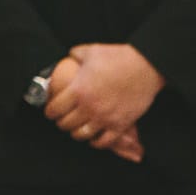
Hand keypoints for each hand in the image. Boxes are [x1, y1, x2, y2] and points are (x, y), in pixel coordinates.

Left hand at [46, 43, 163, 153]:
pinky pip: (103, 142)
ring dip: (76, 133)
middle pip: (65, 124)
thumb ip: (75, 55)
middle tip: (62, 120)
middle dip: (61, 123)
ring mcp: (104, 118)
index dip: (49, 112)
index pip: (55, 109)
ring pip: (81, 135)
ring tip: (76, 129)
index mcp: (78, 90)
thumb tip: (68, 57)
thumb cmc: (118, 57)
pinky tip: (94, 137)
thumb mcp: (90, 51)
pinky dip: (96, 142)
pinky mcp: (120, 125)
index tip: (50, 112)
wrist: (146, 66)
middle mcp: (89, 107)